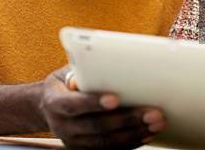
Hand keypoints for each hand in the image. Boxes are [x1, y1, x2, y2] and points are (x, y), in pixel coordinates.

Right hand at [41, 66, 165, 148]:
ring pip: (105, 142)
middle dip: (126, 120)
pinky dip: (130, 142)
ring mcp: (74, 141)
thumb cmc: (65, 82)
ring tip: (155, 124)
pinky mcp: (84, 149)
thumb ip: (84, 70)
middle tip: (151, 113)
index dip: (94, 103)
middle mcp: (62, 126)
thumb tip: (107, 62)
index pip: (74, 105)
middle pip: (96, 127)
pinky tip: (146, 134)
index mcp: (55, 103)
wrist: (48, 106)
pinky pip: (109, 149)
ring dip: (133, 133)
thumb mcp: (68, 71)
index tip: (115, 99)